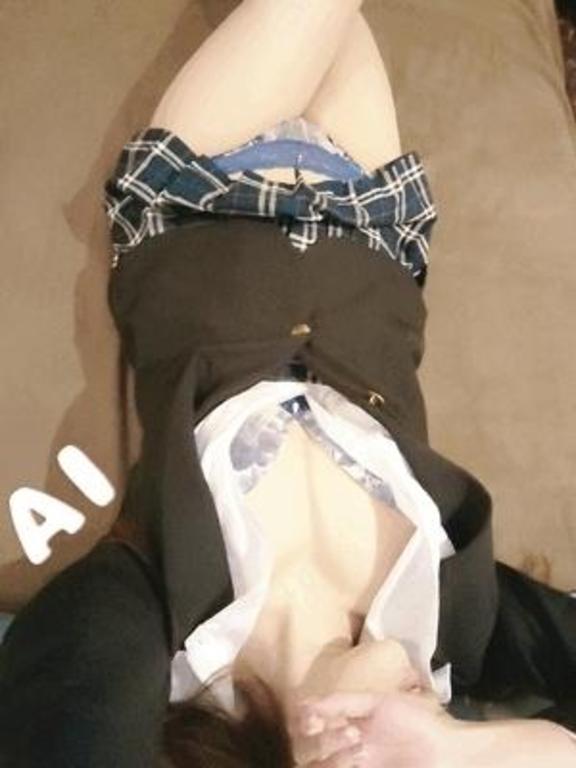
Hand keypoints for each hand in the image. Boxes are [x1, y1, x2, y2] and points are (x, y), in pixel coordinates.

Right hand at [289, 688, 456, 767]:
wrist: (448, 751)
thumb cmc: (418, 722)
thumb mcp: (378, 704)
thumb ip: (342, 702)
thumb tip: (305, 703)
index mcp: (347, 726)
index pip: (309, 729)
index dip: (305, 724)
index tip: (312, 719)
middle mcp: (346, 750)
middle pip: (312, 752)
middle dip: (326, 741)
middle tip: (353, 732)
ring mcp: (355, 767)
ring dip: (335, 758)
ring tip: (361, 749)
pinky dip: (340, 765)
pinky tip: (359, 761)